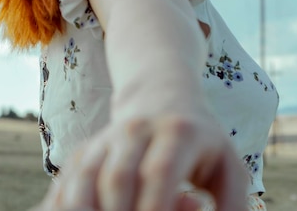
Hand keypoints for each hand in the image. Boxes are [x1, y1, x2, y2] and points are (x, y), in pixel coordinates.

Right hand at [31, 112, 247, 210]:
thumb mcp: (228, 167)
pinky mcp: (83, 152)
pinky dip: (64, 207)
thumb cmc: (201, 145)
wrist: (162, 97)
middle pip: (118, 178)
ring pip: (84, 179)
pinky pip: (65, 183)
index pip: (161, 171)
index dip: (157, 207)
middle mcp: (136, 130)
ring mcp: (105, 139)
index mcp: (177, 133)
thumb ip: (231, 205)